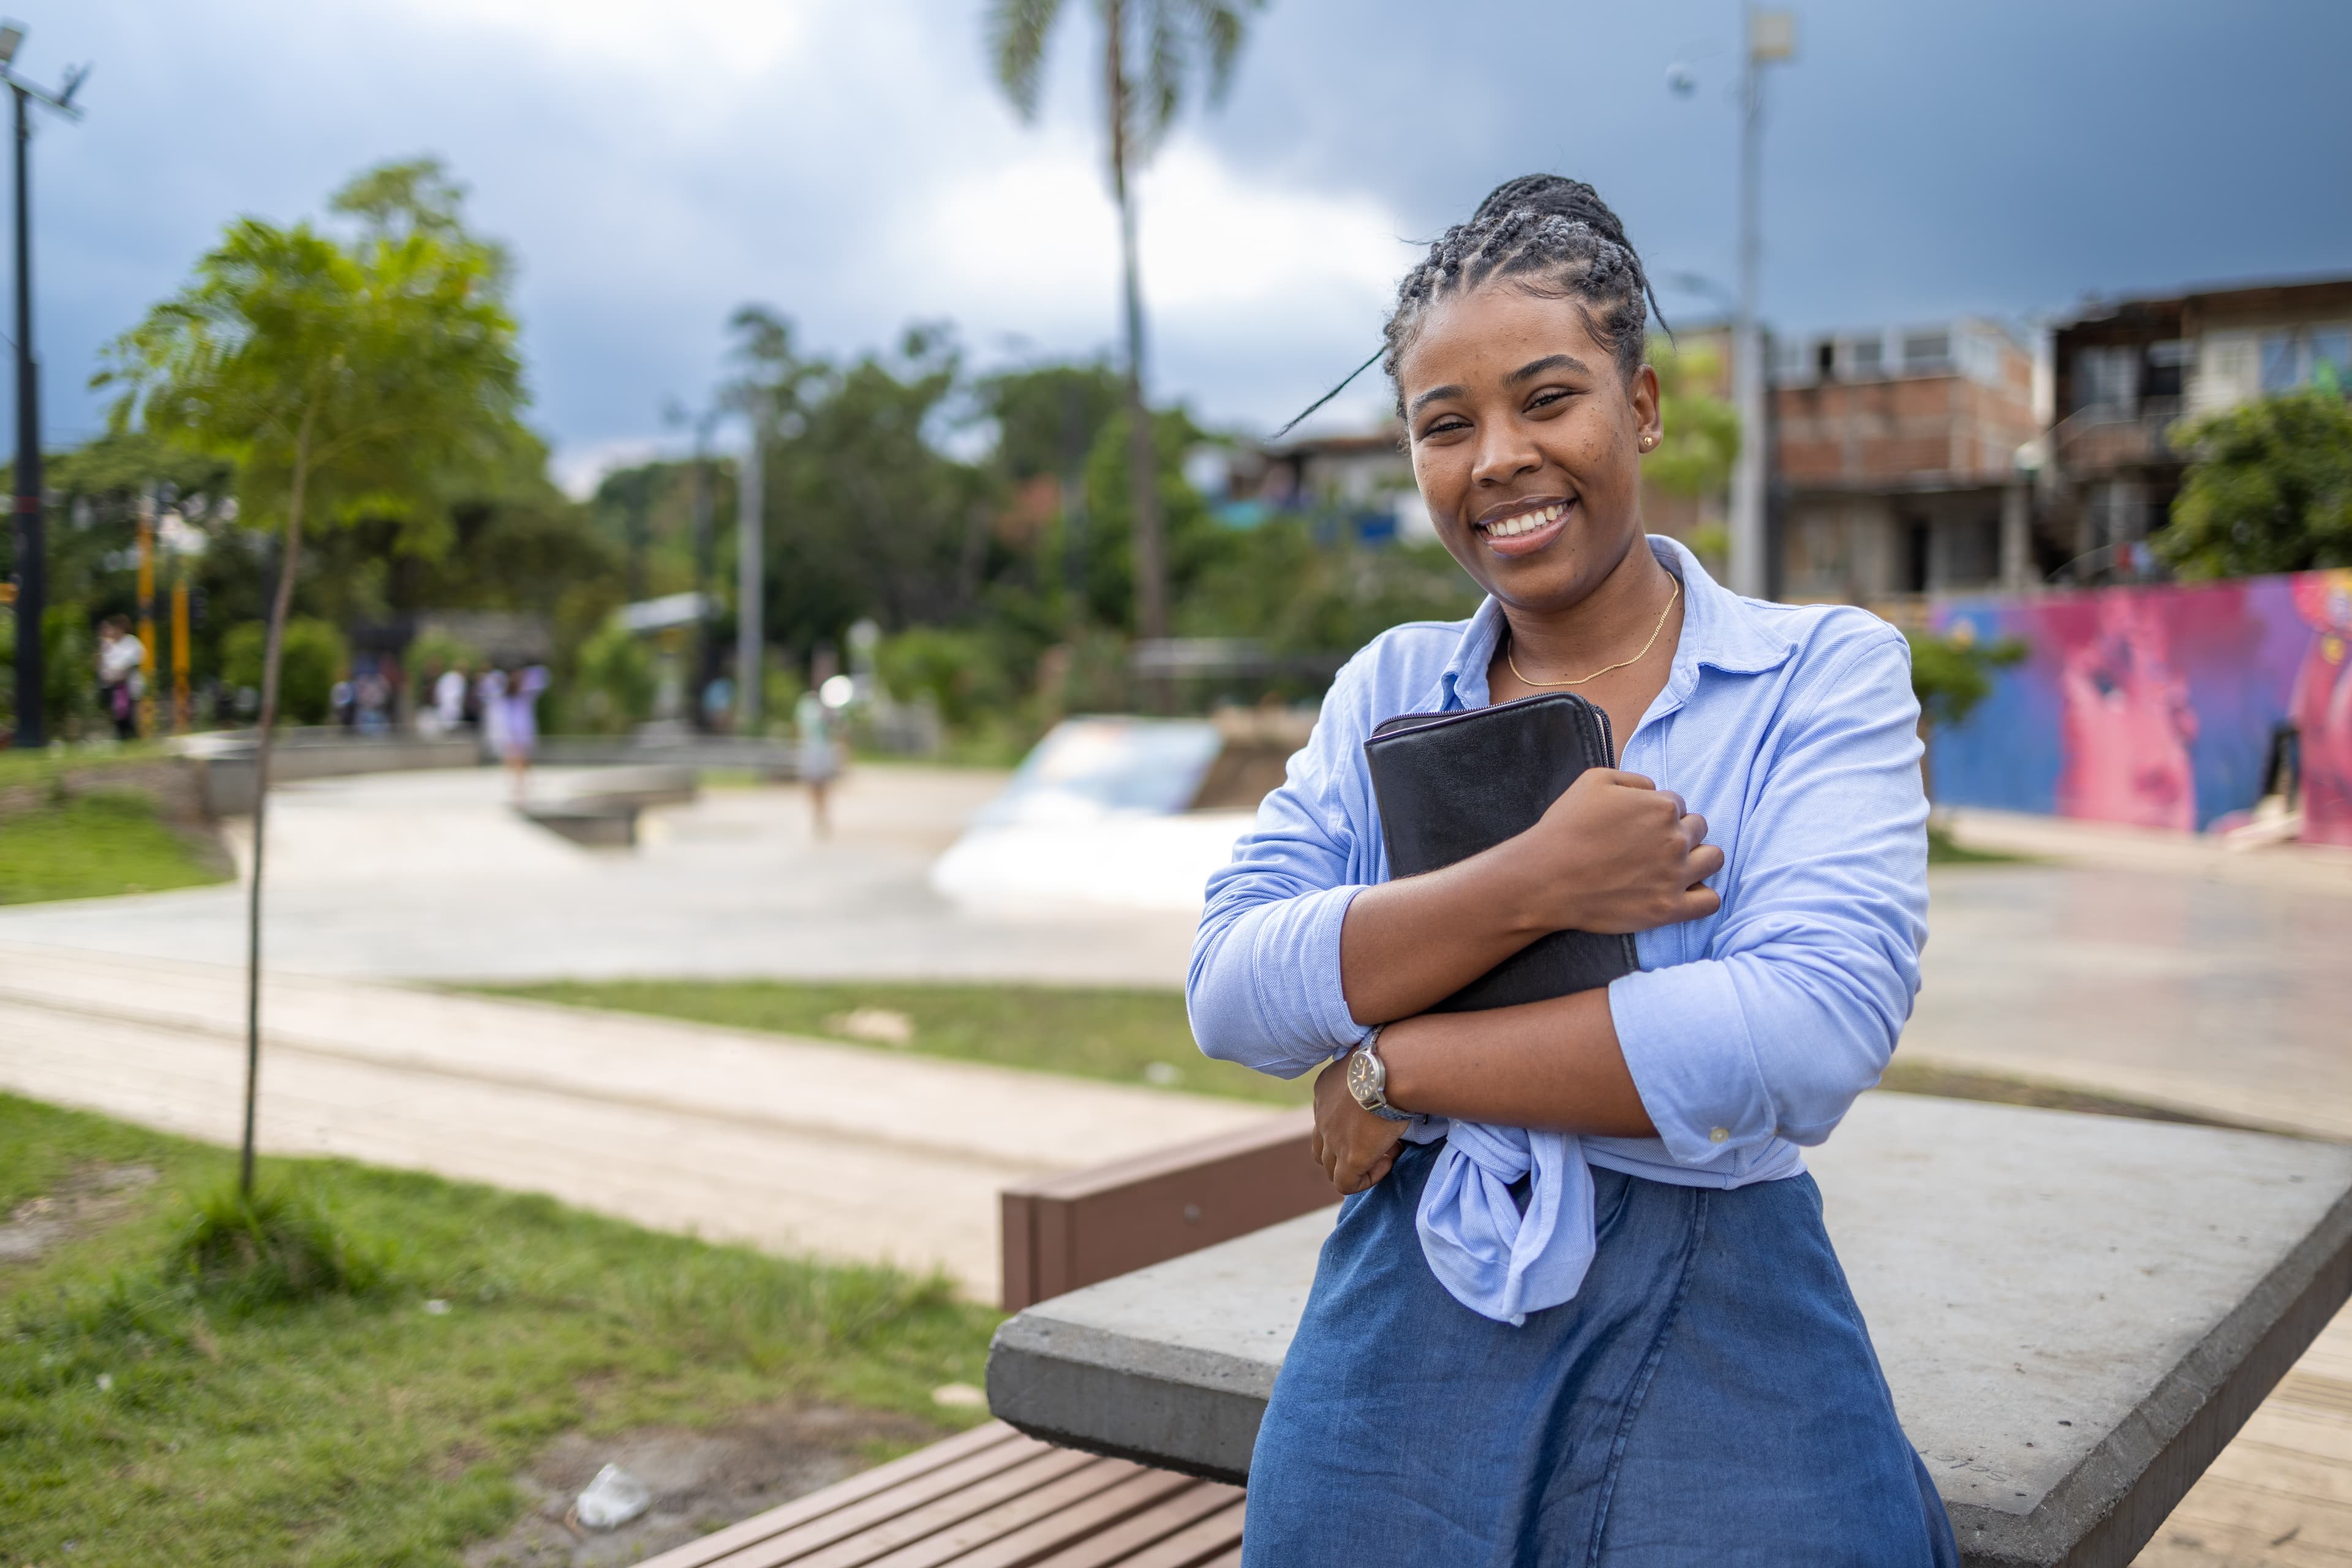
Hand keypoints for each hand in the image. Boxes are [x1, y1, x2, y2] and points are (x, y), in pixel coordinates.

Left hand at [1312, 1053, 1407, 1194]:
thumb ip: (1368, 1077)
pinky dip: (1367, 1179)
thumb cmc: (1391, 1059)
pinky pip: (1346, 1184)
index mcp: (1325, 1090)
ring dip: (1357, 1166)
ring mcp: (1332, 1138)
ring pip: (1330, 1169)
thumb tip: (1385, 1084)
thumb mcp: (1371, 1063)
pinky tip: (1388, 1160)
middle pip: (1322, 1148)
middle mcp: (1322, 1115)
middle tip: (1380, 1139)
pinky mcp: (1349, 1157)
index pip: (1326, 1120)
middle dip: (1348, 1151)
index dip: (1351, 1127)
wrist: (1393, 1068)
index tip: (1378, 1116)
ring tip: (1386, 1152)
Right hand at [1508, 768, 1722, 934]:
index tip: (1636, 826)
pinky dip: (1703, 895)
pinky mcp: (1668, 909)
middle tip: (1649, 845)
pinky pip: (1710, 901)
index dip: (1657, 813)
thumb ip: (1634, 780)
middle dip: (1678, 832)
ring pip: (1714, 859)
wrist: (1544, 878)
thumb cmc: (1565, 828)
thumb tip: (1654, 790)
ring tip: (1674, 865)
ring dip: (1699, 858)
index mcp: (1661, 806)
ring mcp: (1674, 876)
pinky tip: (1684, 891)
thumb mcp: (1594, 780)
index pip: (1677, 804)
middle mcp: (1675, 839)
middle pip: (1698, 828)